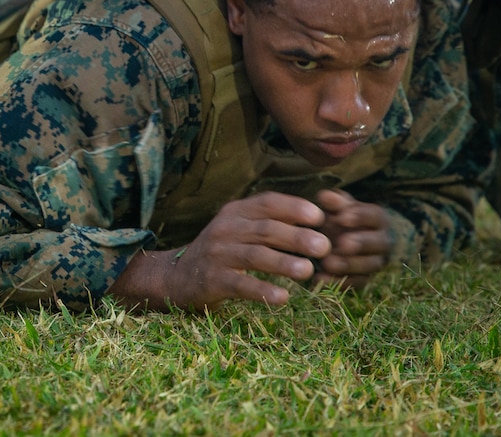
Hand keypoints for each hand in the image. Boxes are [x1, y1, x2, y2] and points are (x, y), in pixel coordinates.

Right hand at [107, 191, 330, 311]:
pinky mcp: (212, 280)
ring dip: (283, 263)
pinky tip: (283, 298)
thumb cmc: (221, 252)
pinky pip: (240, 285)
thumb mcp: (239, 229)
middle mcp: (225, 228)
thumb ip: (269, 223)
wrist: (176, 276)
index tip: (320, 217)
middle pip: (265, 230)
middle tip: (325, 247)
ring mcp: (217, 254)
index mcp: (235, 212)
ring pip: (255, 256)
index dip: (294, 208)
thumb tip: (317, 222)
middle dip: (297, 237)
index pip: (267, 203)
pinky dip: (262, 291)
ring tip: (308, 271)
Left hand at [313, 189, 391, 287]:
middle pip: (377, 243)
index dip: (360, 217)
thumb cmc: (344, 218)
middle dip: (360, 243)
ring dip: (348, 265)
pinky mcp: (365, 279)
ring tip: (327, 263)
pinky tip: (319, 279)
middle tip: (341, 243)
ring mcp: (376, 262)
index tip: (342, 217)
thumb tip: (323, 195)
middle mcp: (382, 241)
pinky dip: (338, 282)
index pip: (374, 216)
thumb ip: (335, 202)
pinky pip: (356, 283)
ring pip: (369, 266)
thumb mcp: (342, 207)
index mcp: (378, 219)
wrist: (354, 238)